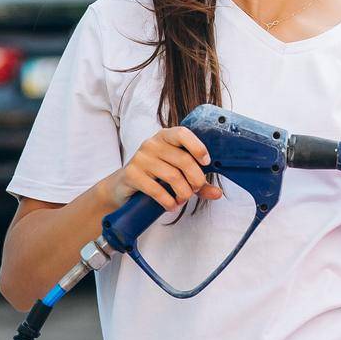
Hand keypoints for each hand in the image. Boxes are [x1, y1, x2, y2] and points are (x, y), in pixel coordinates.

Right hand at [102, 126, 224, 212]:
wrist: (122, 187)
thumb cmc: (155, 177)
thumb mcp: (177, 175)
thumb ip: (197, 182)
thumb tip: (218, 193)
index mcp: (165, 137)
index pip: (183, 133)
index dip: (197, 147)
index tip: (206, 162)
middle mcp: (152, 144)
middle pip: (183, 160)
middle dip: (195, 179)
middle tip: (195, 190)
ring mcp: (140, 158)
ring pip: (172, 176)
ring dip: (183, 193)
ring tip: (183, 200)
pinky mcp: (132, 174)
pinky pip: (156, 189)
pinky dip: (168, 201)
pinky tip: (171, 206)